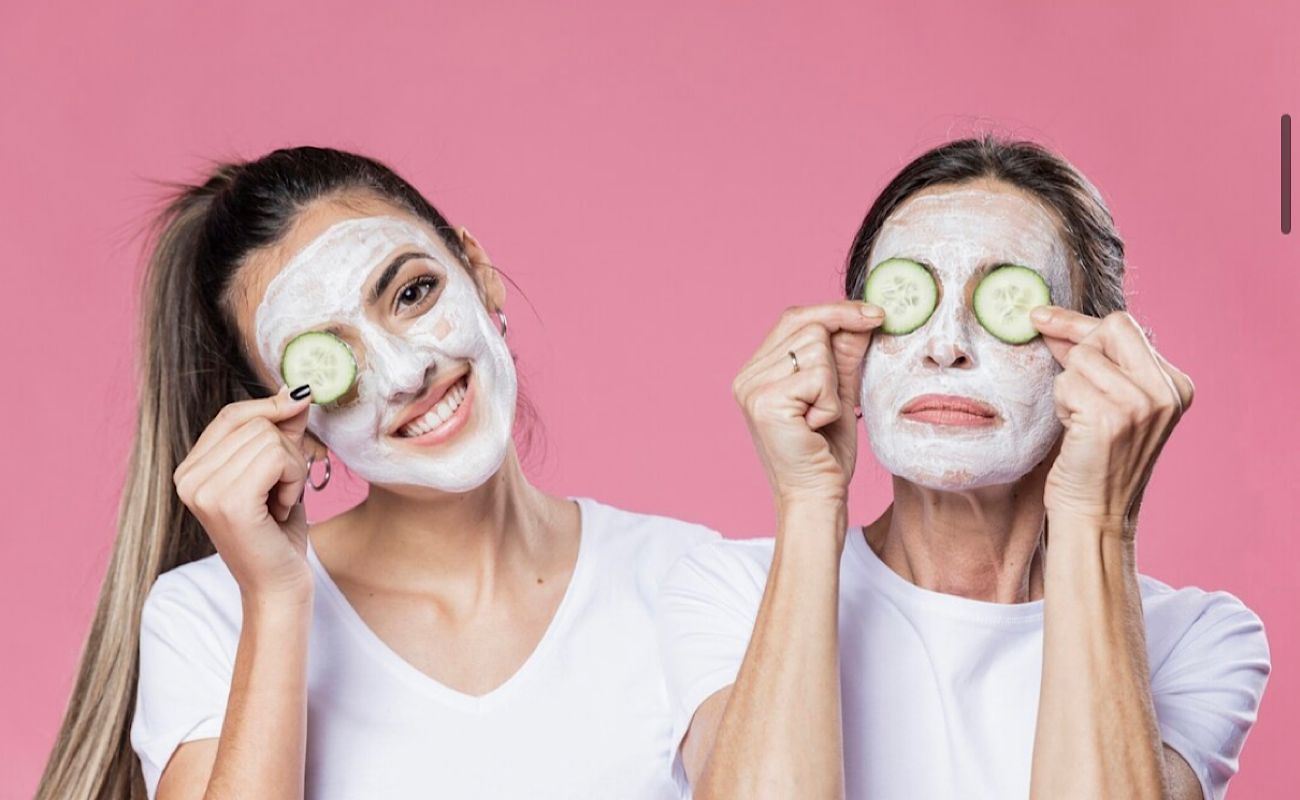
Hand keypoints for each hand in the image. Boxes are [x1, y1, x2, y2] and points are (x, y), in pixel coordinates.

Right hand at [173, 385, 316, 598]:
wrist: (278, 587)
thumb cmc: (278, 534)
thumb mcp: (279, 473)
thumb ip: (281, 432)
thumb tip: (295, 391)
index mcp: (191, 470)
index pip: (232, 415)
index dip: (269, 408)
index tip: (301, 405)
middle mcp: (187, 477)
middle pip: (255, 423)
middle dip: (287, 453)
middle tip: (282, 492)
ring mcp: (203, 490)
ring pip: (270, 438)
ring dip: (293, 470)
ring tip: (280, 503)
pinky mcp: (228, 501)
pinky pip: (278, 458)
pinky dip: (294, 479)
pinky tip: (282, 507)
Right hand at [732, 301, 885, 510]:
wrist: (816, 498)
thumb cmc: (826, 452)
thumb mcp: (838, 392)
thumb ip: (844, 353)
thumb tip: (863, 315)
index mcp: (757, 370)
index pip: (795, 317)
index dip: (836, 311)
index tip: (875, 314)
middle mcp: (747, 376)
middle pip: (808, 327)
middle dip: (837, 358)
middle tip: (834, 400)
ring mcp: (751, 388)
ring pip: (816, 349)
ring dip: (832, 386)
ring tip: (818, 419)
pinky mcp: (765, 402)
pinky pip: (818, 377)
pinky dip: (830, 404)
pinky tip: (815, 428)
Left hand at [1030, 307, 1194, 533]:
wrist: (1095, 514)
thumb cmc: (1094, 459)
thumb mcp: (1107, 402)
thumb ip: (1092, 361)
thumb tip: (1053, 324)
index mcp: (1174, 385)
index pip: (1125, 327)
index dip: (1078, 323)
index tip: (1042, 318)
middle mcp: (1165, 391)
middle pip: (1107, 330)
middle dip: (1073, 348)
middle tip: (1065, 382)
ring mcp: (1141, 404)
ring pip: (1080, 358)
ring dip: (1067, 387)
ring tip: (1080, 421)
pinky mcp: (1112, 418)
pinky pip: (1066, 383)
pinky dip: (1061, 404)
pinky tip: (1075, 431)